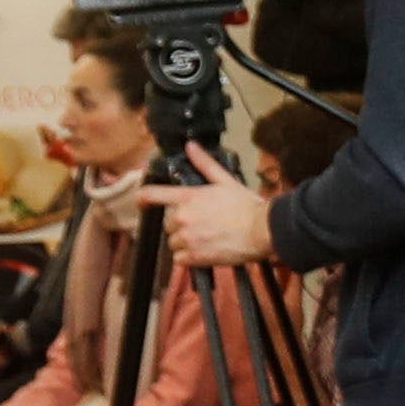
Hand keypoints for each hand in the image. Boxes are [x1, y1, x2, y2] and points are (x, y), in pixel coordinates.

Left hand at [137, 176, 273, 269]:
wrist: (262, 231)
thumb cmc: (246, 206)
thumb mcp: (225, 180)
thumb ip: (204, 164)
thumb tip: (190, 146)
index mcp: (188, 197)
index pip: (152, 195)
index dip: (143, 198)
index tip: (141, 202)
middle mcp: (183, 218)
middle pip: (168, 223)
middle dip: (181, 224)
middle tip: (203, 224)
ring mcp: (188, 238)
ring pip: (174, 242)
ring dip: (185, 242)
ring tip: (206, 239)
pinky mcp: (195, 257)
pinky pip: (180, 259)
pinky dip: (189, 257)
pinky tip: (204, 251)